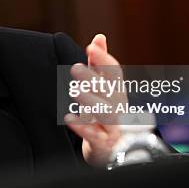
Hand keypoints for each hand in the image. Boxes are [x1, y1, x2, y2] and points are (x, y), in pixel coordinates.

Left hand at [64, 34, 125, 166]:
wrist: (110, 149)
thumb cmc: (105, 113)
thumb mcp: (101, 88)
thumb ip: (99, 64)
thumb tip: (99, 38)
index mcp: (117, 92)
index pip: (115, 73)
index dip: (104, 59)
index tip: (90, 47)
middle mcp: (118, 108)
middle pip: (110, 92)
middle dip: (94, 79)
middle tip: (75, 68)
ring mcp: (113, 127)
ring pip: (106, 114)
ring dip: (91, 102)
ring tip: (74, 91)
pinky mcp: (104, 144)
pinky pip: (96, 137)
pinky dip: (84, 128)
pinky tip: (69, 118)